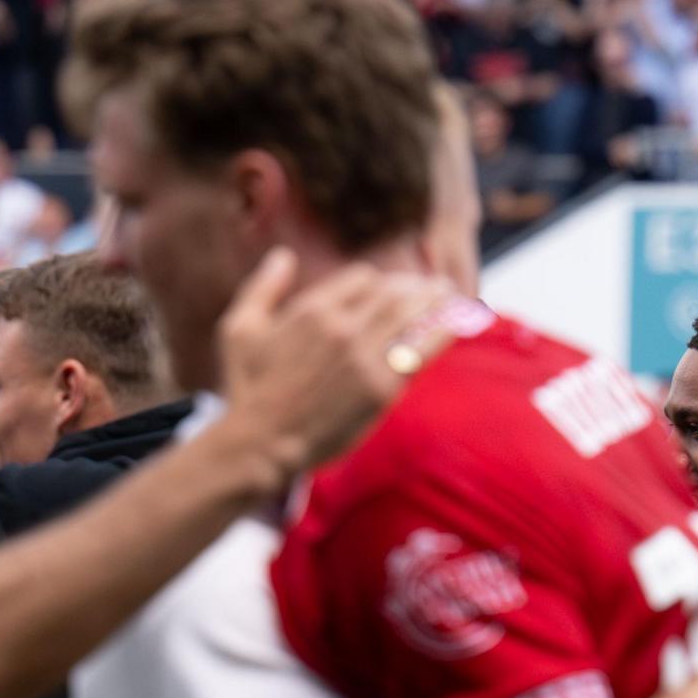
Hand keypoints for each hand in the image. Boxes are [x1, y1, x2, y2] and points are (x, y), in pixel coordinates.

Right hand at [213, 250, 457, 477]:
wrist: (261, 442)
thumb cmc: (246, 388)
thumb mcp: (239, 328)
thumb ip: (263, 287)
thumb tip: (283, 256)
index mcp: (312, 308)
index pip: (363, 278)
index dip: (379, 282)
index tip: (390, 288)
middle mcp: (343, 327)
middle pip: (393, 293)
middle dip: (414, 287)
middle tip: (433, 285)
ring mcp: (365, 358)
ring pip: (411, 316)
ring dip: (434, 301)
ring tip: (448, 293)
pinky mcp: (382, 388)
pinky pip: (421, 350)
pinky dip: (442, 332)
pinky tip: (458, 322)